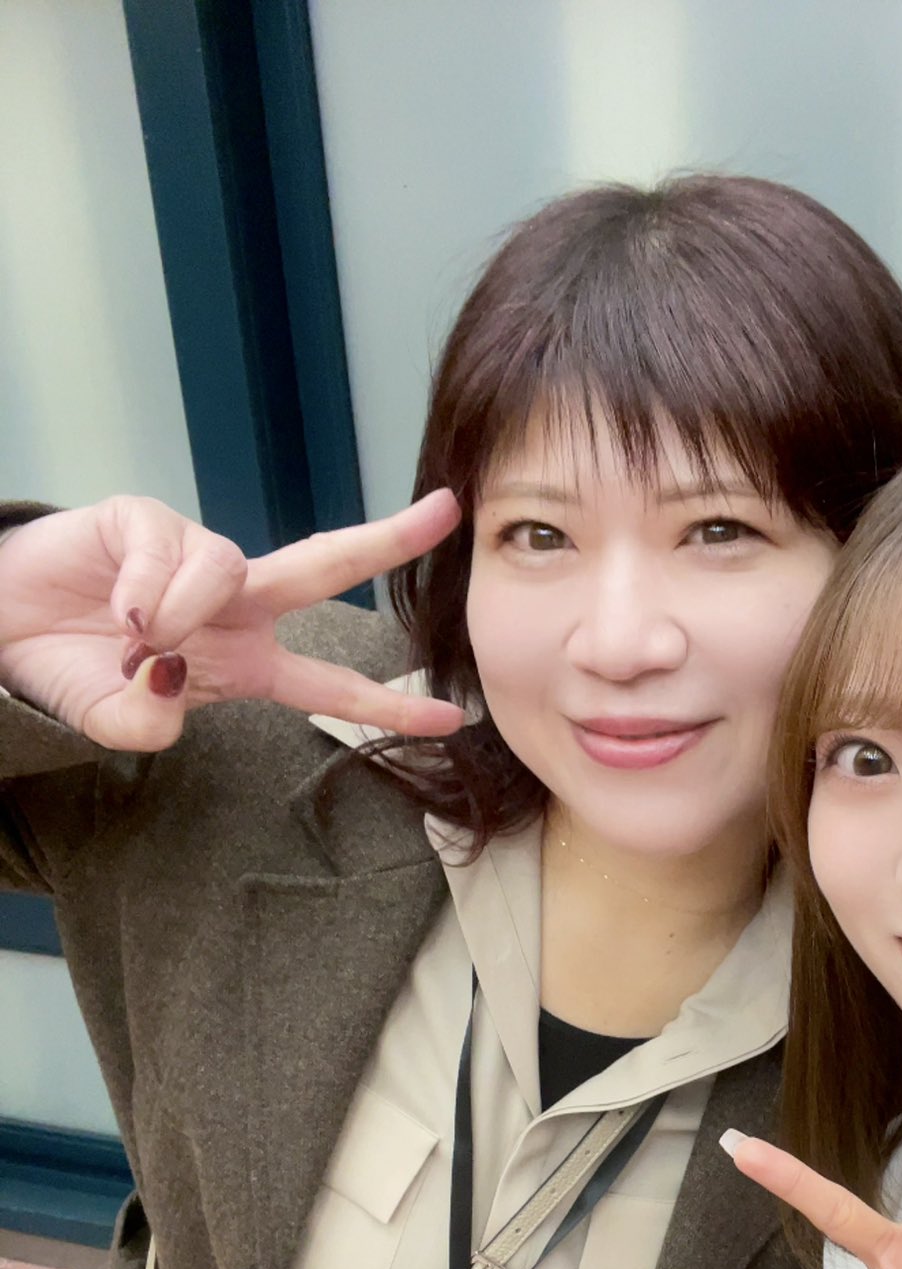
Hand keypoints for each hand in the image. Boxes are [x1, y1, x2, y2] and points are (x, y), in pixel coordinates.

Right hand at [0, 492, 466, 750]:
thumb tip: (170, 676)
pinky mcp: (144, 519)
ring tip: (138, 638)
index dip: (390, 703)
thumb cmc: (68, 669)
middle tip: (449, 511)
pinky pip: (168, 549)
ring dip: (184, 611)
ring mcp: (193, 558)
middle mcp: (235, 605)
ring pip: (229, 568)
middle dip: (389, 540)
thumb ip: (149, 723)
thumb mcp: (116, 721)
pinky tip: (117, 605)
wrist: (0, 628)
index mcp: (246, 662)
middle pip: (326, 566)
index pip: (330, 686)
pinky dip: (143, 587)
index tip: (454, 717)